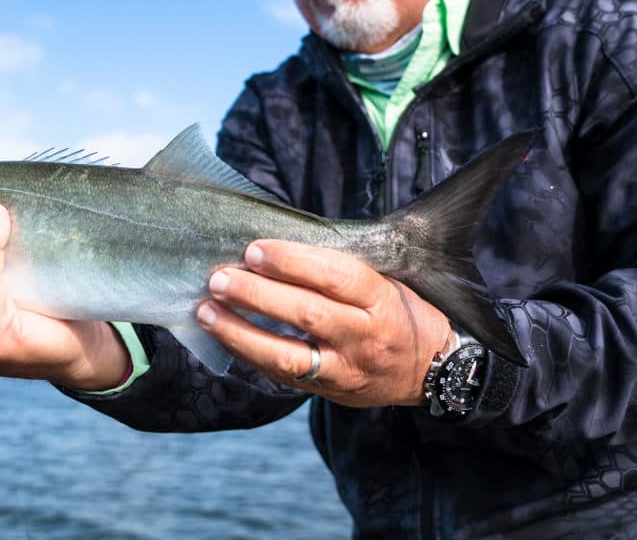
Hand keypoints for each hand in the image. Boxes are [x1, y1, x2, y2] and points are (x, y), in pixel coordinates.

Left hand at [196, 240, 450, 406]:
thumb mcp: (386, 280)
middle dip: (257, 294)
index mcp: (381, 300)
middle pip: (307, 314)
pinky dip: (247, 352)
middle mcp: (364, 337)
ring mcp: (345, 369)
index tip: (255, 249)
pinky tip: (222, 333)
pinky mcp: (328, 391)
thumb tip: (275, 245)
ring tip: (206, 309)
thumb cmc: (400, 311)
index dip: (292, 261)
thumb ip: (339, 268)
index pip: (335, 276)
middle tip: (220, 276)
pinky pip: (282, 375)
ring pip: (287, 354)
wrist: (430, 372)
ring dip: (239, 331)